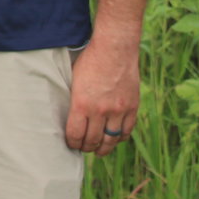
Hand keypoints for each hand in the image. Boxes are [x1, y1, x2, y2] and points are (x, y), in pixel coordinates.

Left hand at [64, 38, 139, 155]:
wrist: (114, 48)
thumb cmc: (89, 60)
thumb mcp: (73, 78)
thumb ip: (73, 98)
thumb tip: (67, 114)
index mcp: (81, 104)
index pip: (75, 134)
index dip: (72, 143)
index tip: (71, 144)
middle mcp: (100, 111)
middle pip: (93, 140)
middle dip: (86, 147)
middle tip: (83, 148)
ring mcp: (118, 110)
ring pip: (111, 140)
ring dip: (103, 148)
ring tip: (98, 150)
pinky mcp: (131, 107)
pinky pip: (126, 131)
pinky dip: (119, 138)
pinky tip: (114, 139)